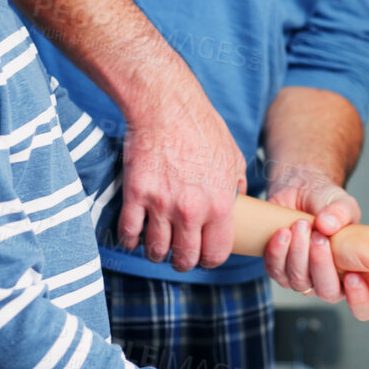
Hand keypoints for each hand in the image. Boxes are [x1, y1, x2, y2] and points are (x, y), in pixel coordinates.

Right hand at [118, 81, 244, 270]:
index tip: (203, 257)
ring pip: (155, 250)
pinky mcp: (136, 194)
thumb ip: (236, 185)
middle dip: (182, 262)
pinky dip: (129, 239)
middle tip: (179, 257)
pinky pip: (129, 232)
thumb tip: (239, 201)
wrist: (168, 106)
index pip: (216, 253)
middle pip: (185, 258)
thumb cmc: (202, 126)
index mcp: (219, 204)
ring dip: (155, 253)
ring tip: (156, 247)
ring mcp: (161, 204)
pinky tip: (133, 235)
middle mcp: (191, 210)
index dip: (210, 259)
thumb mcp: (233, 157)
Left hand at [264, 167, 368, 317]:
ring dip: (299, 253)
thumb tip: (328, 225)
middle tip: (320, 237)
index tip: (352, 276)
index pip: (364, 305)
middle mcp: (331, 281)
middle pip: (328, 293)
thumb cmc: (327, 202)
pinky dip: (278, 252)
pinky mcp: (281, 269)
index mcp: (357, 272)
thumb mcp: (343, 204)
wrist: (299, 190)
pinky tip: (283, 232)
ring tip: (301, 225)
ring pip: (300, 282)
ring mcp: (305, 278)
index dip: (359, 298)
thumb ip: (342, 213)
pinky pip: (277, 271)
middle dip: (322, 265)